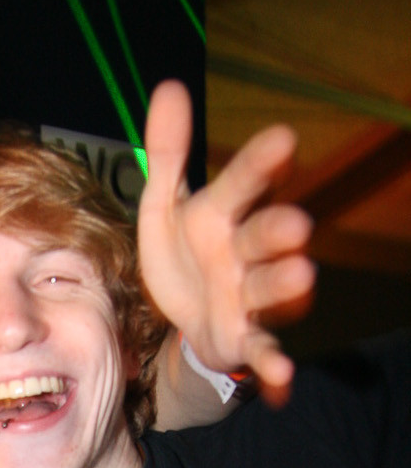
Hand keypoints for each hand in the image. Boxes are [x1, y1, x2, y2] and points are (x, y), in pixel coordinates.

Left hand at [138, 80, 314, 404]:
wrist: (185, 315)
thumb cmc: (184, 252)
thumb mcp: (165, 205)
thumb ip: (168, 154)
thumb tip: (169, 87)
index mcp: (223, 214)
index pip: (244, 182)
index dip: (262, 163)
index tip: (283, 140)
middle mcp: (245, 252)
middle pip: (266, 236)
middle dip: (280, 230)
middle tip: (295, 224)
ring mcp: (249, 296)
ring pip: (271, 289)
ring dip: (287, 284)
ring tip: (302, 278)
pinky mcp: (247, 337)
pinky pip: (265, 350)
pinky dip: (275, 366)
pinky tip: (283, 380)